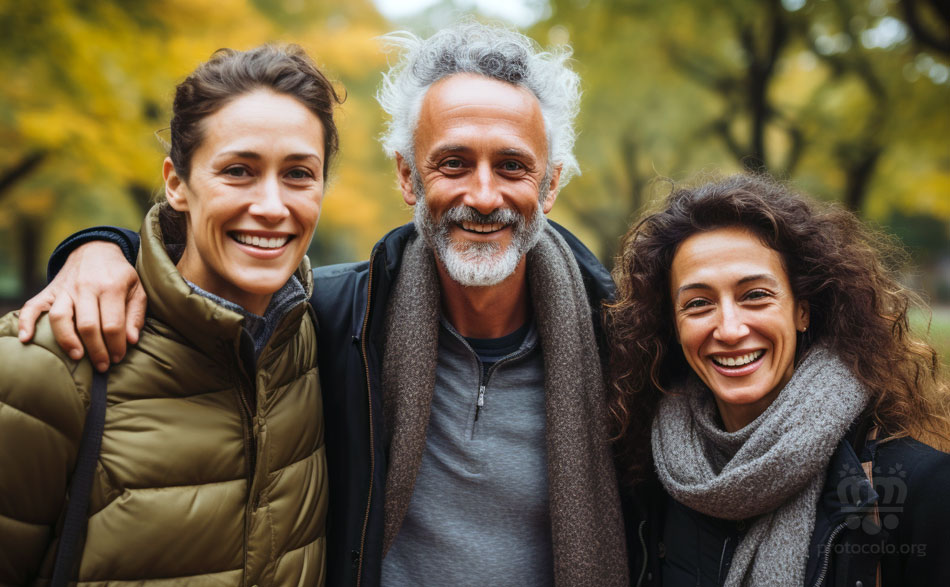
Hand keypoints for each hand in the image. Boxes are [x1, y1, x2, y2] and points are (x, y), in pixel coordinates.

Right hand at [17, 241, 145, 370]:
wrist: (95, 250)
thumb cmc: (120, 276)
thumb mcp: (137, 290)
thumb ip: (136, 315)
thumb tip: (131, 340)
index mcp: (111, 287)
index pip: (113, 324)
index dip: (116, 345)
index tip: (118, 358)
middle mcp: (86, 287)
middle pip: (88, 324)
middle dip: (96, 350)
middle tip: (102, 366)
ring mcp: (65, 289)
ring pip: (60, 317)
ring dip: (67, 340)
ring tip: (76, 357)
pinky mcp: (49, 291)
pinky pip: (32, 306)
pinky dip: (26, 322)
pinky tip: (26, 339)